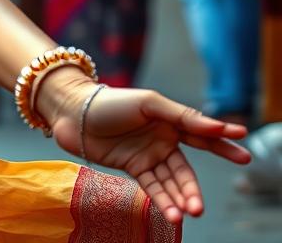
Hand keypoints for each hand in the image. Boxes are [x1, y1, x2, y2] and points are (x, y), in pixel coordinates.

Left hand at [49, 80, 248, 225]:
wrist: (73, 111)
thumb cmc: (111, 102)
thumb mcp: (149, 103)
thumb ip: (182, 117)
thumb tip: (217, 126)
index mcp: (170, 120)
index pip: (202, 134)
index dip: (222, 142)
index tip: (244, 152)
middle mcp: (162, 140)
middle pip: (185, 170)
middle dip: (193, 190)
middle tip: (199, 207)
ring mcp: (148, 155)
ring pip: (170, 183)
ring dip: (179, 199)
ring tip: (187, 214)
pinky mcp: (133, 167)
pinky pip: (153, 187)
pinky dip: (163, 201)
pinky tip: (173, 214)